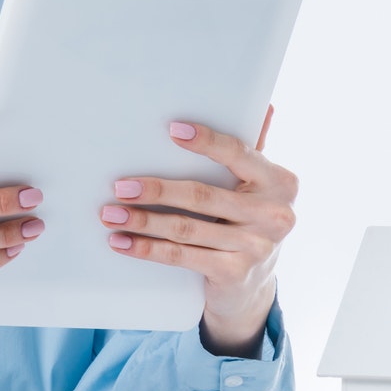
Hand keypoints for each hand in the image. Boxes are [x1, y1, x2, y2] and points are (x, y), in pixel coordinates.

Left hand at [99, 105, 295, 356]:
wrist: (255, 284)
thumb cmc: (248, 219)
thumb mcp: (258, 185)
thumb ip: (254, 149)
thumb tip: (264, 106)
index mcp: (279, 182)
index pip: (238, 153)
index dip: (206, 141)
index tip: (172, 131)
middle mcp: (274, 214)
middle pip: (202, 195)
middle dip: (156, 191)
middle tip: (120, 187)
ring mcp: (256, 247)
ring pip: (185, 228)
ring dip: (142, 221)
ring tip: (110, 214)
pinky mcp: (234, 273)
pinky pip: (181, 256)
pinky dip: (147, 249)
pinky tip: (121, 242)